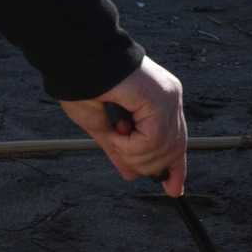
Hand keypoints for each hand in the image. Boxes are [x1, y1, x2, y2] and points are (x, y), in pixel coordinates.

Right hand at [57, 58, 187, 196]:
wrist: (74, 60)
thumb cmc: (82, 85)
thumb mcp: (102, 127)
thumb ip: (120, 150)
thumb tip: (131, 174)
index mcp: (158, 101)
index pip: (177, 141)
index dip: (176, 168)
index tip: (173, 191)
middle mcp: (169, 98)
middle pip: (173, 150)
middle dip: (146, 163)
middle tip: (119, 150)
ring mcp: (168, 97)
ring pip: (162, 150)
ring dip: (132, 152)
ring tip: (113, 135)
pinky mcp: (160, 98)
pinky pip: (153, 141)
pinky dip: (131, 145)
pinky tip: (118, 131)